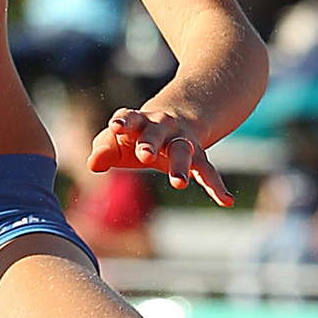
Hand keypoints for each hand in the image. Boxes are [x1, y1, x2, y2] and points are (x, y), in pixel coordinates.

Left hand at [88, 106, 232, 206]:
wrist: (175, 117)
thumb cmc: (137, 133)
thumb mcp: (118, 138)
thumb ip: (104, 148)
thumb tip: (93, 165)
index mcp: (139, 120)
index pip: (130, 117)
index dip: (123, 121)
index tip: (116, 127)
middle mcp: (162, 126)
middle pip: (156, 133)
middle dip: (150, 143)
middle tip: (144, 156)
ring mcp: (182, 140)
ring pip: (183, 150)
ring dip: (180, 166)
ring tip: (179, 183)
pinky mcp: (197, 156)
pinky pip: (207, 171)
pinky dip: (216, 186)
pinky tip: (225, 200)